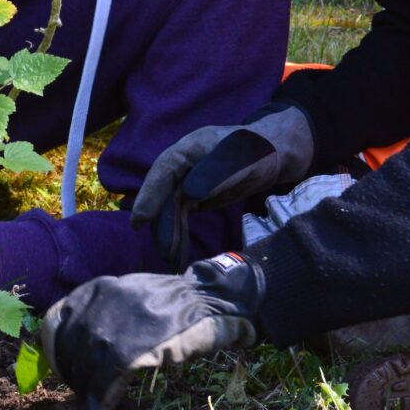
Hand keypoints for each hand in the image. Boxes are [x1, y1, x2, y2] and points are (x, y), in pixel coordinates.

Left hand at [41, 251, 264, 409]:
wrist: (212, 298)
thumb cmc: (169, 301)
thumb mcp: (128, 293)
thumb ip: (100, 310)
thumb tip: (70, 339)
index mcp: (100, 288)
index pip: (56, 321)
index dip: (53, 351)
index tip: (60, 368)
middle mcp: (106, 302)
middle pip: (68, 347)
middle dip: (69, 374)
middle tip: (79, 391)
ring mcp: (124, 323)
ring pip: (86, 365)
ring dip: (84, 390)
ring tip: (90, 405)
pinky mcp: (142, 346)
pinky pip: (109, 378)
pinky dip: (100, 399)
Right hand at [129, 105, 314, 267]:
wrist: (269, 156)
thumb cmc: (256, 151)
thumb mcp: (240, 159)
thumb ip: (215, 174)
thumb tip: (189, 194)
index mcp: (187, 149)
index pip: (163, 171)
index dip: (149, 195)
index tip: (140, 220)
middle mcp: (180, 165)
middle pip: (163, 195)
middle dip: (162, 225)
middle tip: (165, 252)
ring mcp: (184, 181)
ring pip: (169, 209)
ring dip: (169, 234)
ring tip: (172, 261)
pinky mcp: (191, 196)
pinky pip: (179, 216)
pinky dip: (178, 234)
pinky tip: (178, 254)